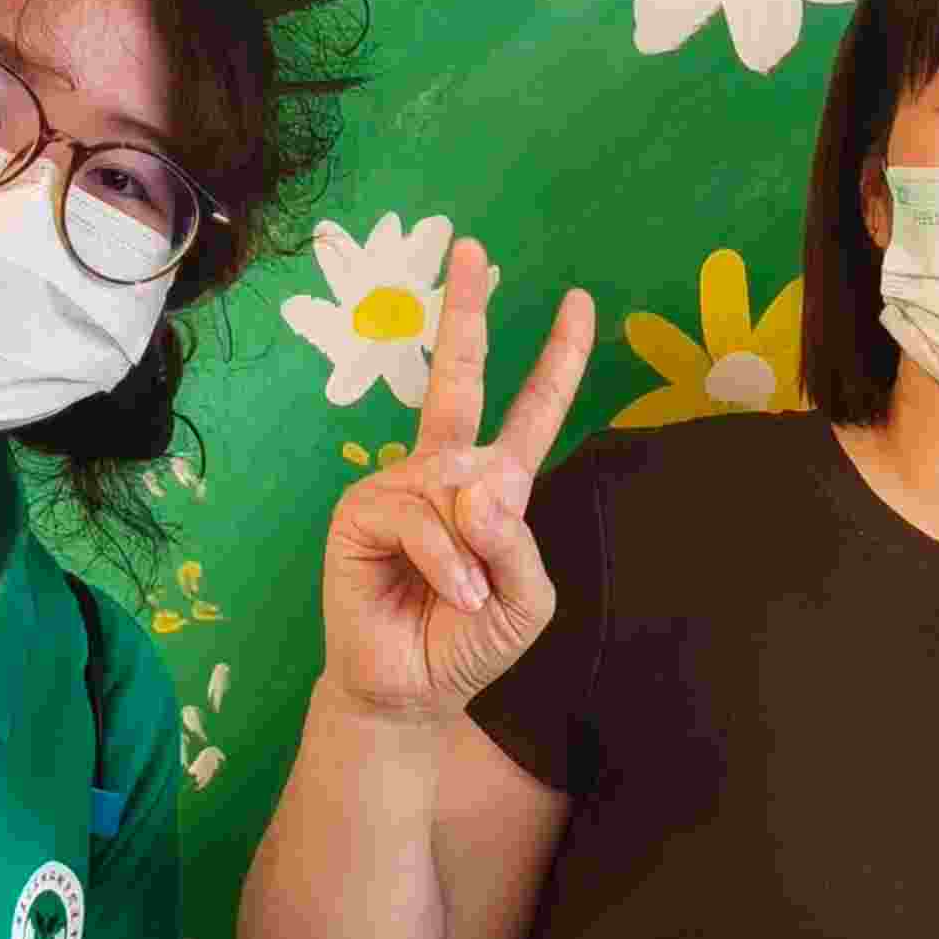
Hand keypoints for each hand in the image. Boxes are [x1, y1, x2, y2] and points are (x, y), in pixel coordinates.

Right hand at [316, 239, 598, 728]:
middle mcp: (444, 473)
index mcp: (494, 487)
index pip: (530, 413)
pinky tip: (451, 593)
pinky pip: (418, 513)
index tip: (576, 304)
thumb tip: (478, 483)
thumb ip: (520, 542)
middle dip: (465, 314)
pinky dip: (444, 559)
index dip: (555, 361)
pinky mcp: (361, 510)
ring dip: (472, 548)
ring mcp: (399, 485)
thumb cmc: (469, 642)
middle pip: (457, 380)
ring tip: (469, 598)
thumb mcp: (527, 599)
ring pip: (455, 481)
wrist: (410, 690)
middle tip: (473, 248)